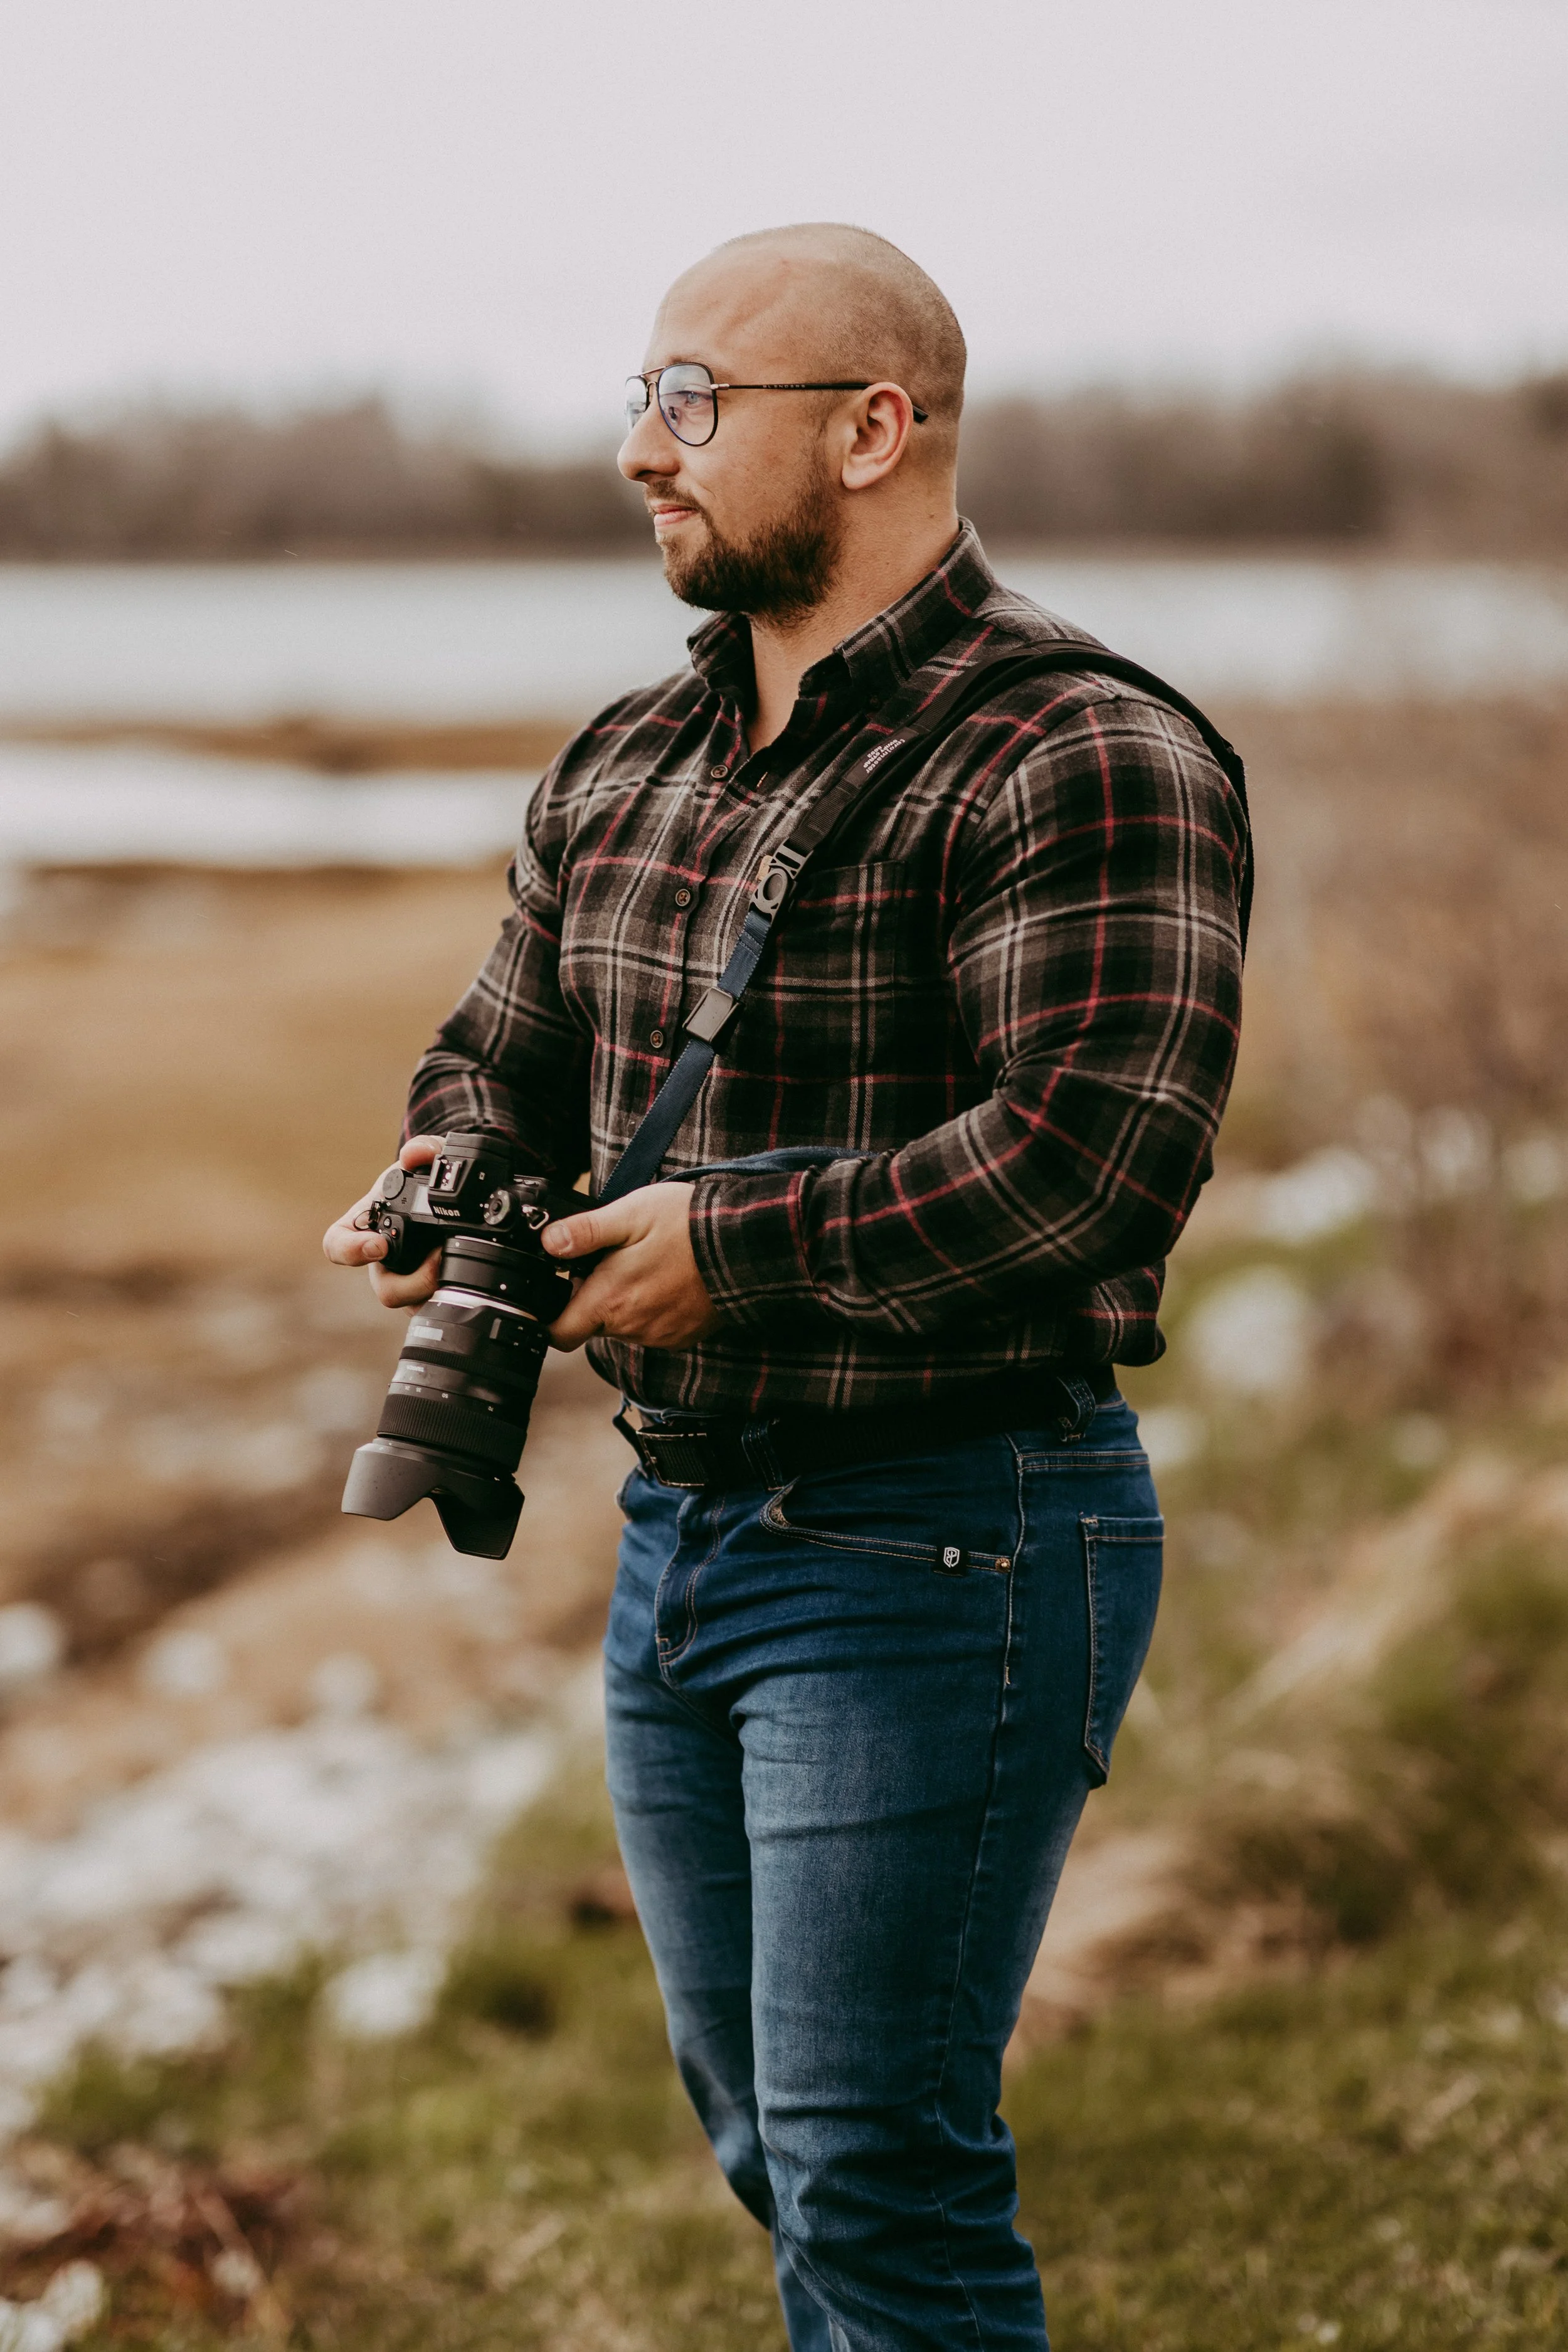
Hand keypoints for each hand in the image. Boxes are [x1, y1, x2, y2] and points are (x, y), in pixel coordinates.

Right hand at [322, 1134, 443, 1307]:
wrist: (451, 1195)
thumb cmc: (421, 1177)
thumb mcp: (425, 1156)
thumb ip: (423, 1149)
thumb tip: (416, 1154)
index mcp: (364, 1228)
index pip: (337, 1246)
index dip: (350, 1251)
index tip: (378, 1245)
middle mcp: (381, 1261)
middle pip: (385, 1289)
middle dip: (414, 1281)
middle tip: (440, 1257)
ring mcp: (406, 1281)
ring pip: (414, 1304)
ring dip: (437, 1289)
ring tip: (459, 1261)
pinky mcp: (430, 1294)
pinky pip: (435, 1306)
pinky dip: (452, 1293)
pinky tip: (467, 1275)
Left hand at [543, 1182, 718, 1351]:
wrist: (746, 1247)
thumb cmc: (688, 1226)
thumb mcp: (630, 1214)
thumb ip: (585, 1231)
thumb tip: (548, 1242)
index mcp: (610, 1300)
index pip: (558, 1333)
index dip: (550, 1315)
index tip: (560, 1290)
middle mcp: (631, 1327)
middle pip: (591, 1324)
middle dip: (594, 1296)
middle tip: (613, 1260)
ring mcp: (658, 1335)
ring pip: (623, 1325)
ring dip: (625, 1302)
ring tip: (646, 1265)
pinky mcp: (681, 1337)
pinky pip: (652, 1328)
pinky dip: (653, 1309)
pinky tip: (668, 1280)